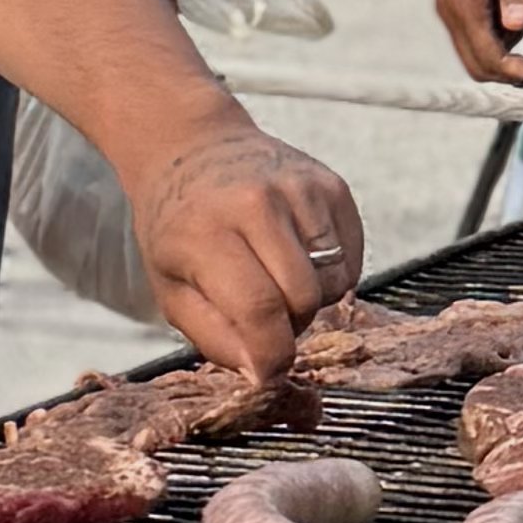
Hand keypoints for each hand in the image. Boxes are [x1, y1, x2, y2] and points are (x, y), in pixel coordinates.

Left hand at [134, 111, 361, 381]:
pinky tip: (300, 258)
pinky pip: (351, 256)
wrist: (193, 148)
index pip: (259, 309)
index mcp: (205, 233)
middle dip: (291, 324)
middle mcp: (257, 203)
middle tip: (266, 316)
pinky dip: (332, 272)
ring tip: (280, 282)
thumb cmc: (177, 226)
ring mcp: (300, 188)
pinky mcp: (331, 185)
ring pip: (335, 280)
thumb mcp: (170, 288)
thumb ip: (214, 338)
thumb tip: (263, 374)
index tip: (271, 370)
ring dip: (313, 299)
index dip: (272, 354)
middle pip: (304, 298)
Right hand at [436, 0, 522, 80]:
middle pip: (477, 64)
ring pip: (477, 51)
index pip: (486, 57)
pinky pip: (478, 32)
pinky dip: (502, 38)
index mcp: (463, 1)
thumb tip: (518, 27)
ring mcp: (452, 5)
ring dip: (507, 55)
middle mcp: (451, 9)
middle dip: (509, 72)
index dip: (513, 72)